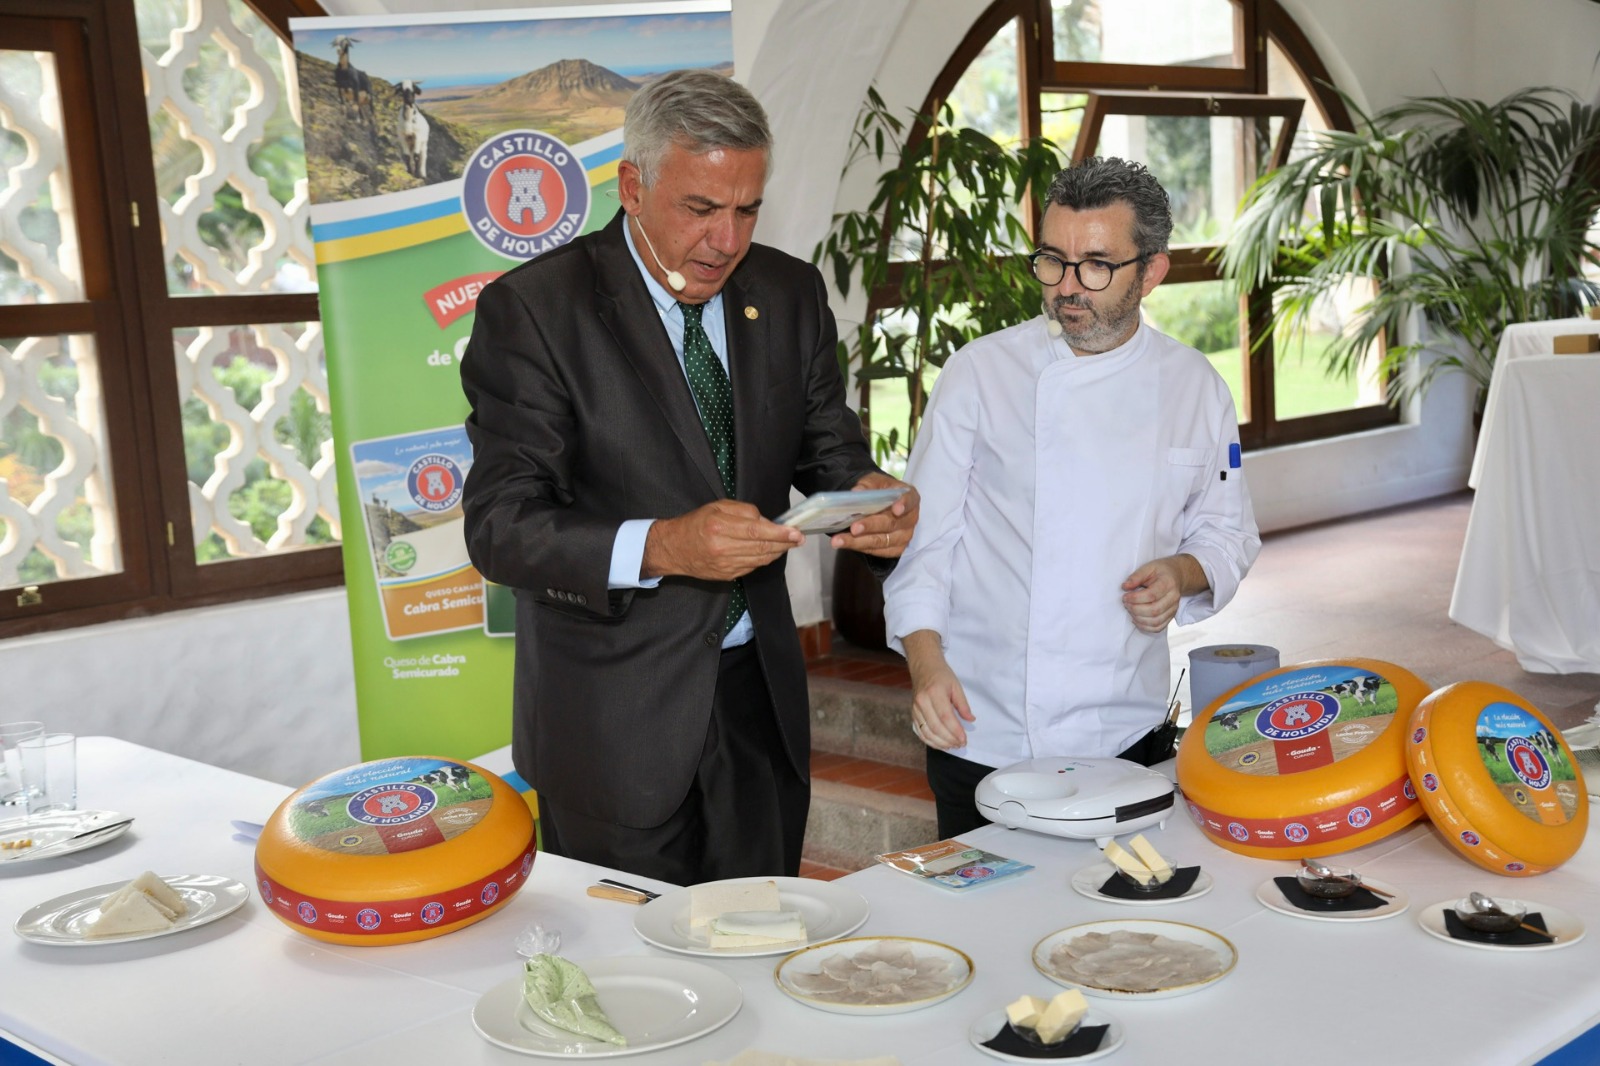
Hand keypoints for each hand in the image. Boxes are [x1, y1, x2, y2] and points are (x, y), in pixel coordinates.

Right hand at [643, 500, 802, 580]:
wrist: (674, 549)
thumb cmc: (695, 524)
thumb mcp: (717, 507)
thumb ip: (743, 511)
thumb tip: (765, 521)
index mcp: (720, 526)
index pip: (757, 531)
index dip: (780, 533)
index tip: (795, 532)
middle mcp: (723, 548)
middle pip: (762, 547)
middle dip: (784, 543)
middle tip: (798, 538)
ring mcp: (725, 565)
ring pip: (760, 560)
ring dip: (777, 552)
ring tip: (787, 544)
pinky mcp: (727, 575)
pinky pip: (752, 567)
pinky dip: (764, 559)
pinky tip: (769, 552)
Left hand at [828, 472, 919, 557]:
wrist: (881, 504)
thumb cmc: (880, 491)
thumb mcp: (874, 481)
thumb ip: (867, 485)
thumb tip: (857, 492)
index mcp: (910, 496)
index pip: (909, 500)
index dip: (903, 504)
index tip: (895, 509)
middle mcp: (911, 518)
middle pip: (891, 524)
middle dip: (870, 526)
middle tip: (854, 528)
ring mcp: (905, 535)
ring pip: (882, 541)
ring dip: (859, 541)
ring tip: (839, 540)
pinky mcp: (897, 549)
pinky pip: (878, 551)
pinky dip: (861, 548)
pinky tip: (847, 544)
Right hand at [903, 630, 973, 748]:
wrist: (923, 667)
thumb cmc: (941, 675)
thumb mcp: (956, 686)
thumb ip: (963, 704)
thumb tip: (970, 720)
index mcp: (934, 692)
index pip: (945, 717)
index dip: (955, 731)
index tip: (964, 739)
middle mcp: (922, 701)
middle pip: (936, 727)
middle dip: (950, 739)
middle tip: (961, 744)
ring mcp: (915, 708)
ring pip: (927, 732)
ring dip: (941, 743)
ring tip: (953, 746)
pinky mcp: (913, 714)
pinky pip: (920, 732)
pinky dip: (930, 741)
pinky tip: (941, 744)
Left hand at [1121, 554, 1204, 633]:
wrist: (1176, 576)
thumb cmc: (1161, 571)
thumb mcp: (1148, 567)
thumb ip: (1136, 576)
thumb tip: (1125, 587)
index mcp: (1168, 583)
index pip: (1151, 595)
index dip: (1135, 598)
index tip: (1125, 596)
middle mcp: (1173, 597)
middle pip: (1154, 610)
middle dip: (1135, 609)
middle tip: (1126, 603)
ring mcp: (1173, 609)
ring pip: (1156, 621)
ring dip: (1139, 619)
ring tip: (1130, 610)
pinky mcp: (1171, 616)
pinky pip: (1158, 627)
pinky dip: (1145, 627)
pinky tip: (1137, 619)